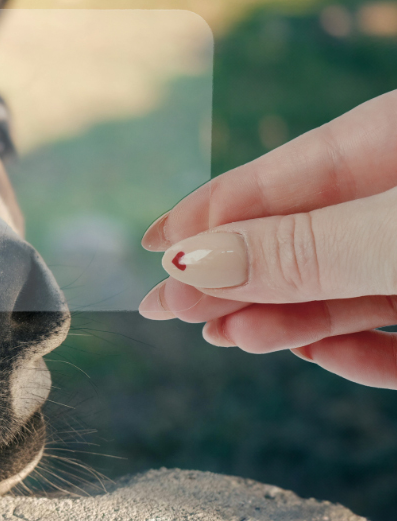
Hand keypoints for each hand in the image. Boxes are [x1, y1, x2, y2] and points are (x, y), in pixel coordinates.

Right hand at [138, 90, 396, 389]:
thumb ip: (309, 248)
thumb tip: (196, 260)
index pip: (292, 167)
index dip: (219, 205)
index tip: (158, 242)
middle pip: (312, 234)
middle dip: (240, 274)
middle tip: (169, 304)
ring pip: (350, 288)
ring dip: (287, 318)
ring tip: (226, 337)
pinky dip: (363, 353)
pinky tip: (318, 355)